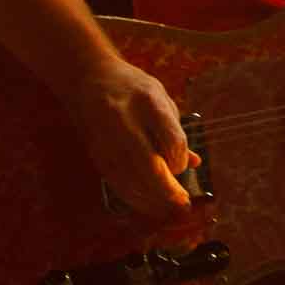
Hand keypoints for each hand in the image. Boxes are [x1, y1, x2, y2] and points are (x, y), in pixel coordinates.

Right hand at [64, 56, 191, 221]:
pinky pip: (116, 182)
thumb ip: (176, 130)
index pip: (172, 139)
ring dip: (152, 199)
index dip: (180, 160)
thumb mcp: (160, 97)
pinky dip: (134, 197)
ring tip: (170, 207)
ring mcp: (106, 138)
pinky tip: (148, 202)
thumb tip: (195, 163)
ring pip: (130, 179)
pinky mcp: (95, 153)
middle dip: (168, 190)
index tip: (183, 166)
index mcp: (148, 101)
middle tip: (183, 203)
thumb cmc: (132, 87)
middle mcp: (124, 120)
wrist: (89, 77)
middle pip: (149, 166)